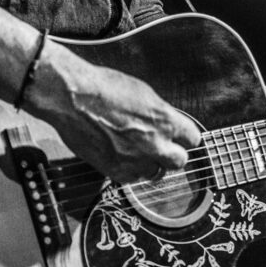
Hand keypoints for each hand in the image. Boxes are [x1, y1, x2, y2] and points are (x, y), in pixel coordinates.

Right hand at [25, 43, 199, 183]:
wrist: (73, 98)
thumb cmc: (104, 88)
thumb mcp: (143, 94)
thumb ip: (160, 114)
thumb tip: (167, 125)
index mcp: (166, 121)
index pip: (193, 139)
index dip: (184, 137)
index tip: (179, 136)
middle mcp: (154, 144)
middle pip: (179, 161)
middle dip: (172, 154)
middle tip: (161, 147)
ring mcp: (135, 161)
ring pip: (155, 172)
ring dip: (149, 163)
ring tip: (135, 149)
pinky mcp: (115, 171)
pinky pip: (132, 178)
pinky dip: (129, 169)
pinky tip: (119, 154)